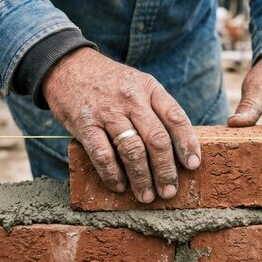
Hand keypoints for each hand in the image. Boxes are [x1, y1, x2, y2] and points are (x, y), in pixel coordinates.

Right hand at [43, 48, 200, 202]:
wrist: (68, 65)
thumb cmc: (109, 82)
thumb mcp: (138, 84)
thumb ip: (155, 109)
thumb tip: (176, 148)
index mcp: (149, 88)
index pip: (176, 118)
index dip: (187, 143)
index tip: (193, 165)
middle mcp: (131, 99)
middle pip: (156, 139)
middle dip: (166, 170)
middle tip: (169, 191)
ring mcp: (107, 111)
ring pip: (132, 150)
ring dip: (142, 178)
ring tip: (146, 196)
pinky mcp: (85, 123)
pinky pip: (102, 154)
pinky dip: (112, 174)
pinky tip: (119, 186)